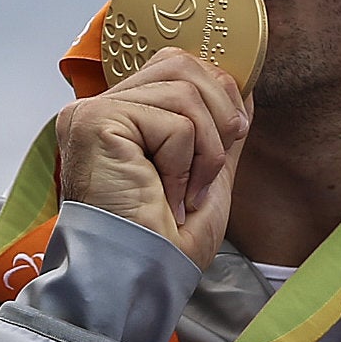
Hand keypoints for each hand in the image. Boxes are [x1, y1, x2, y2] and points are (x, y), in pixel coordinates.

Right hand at [54, 49, 247, 264]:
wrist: (140, 277)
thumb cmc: (164, 242)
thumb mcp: (207, 176)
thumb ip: (220, 130)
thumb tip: (245, 90)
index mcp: (124, 117)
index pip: (176, 67)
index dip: (216, 95)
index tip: (230, 138)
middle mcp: (102, 108)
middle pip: (182, 65)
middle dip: (218, 116)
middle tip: (210, 171)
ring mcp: (94, 112)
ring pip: (184, 92)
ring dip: (205, 150)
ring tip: (186, 191)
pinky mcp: (96, 122)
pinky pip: (172, 122)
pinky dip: (184, 164)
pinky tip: (166, 195)